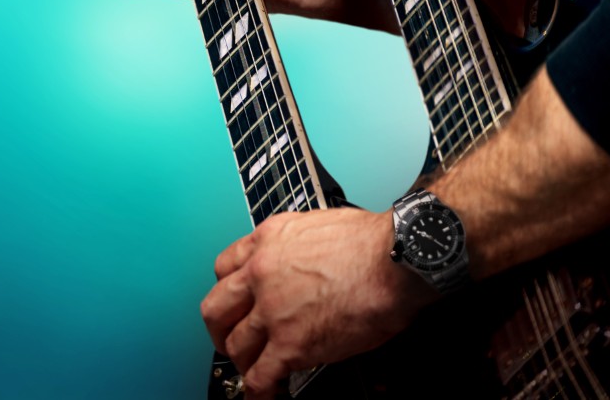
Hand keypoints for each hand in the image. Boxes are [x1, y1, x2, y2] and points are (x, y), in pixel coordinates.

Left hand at [200, 209, 433, 398]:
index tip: (234, 302)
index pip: (224, 267)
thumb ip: (295, 249)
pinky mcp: (290, 344)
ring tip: (254, 368)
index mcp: (268, 241)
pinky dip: (258, 391)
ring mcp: (272, 311)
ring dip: (243, 361)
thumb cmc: (371, 242)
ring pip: (235, 345)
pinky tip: (264, 395)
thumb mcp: (317, 226)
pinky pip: (260, 376)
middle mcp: (261, 273)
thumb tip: (300, 268)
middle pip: (216, 308)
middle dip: (220, 329)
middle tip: (229, 338)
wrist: (393, 260)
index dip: (228, 290)